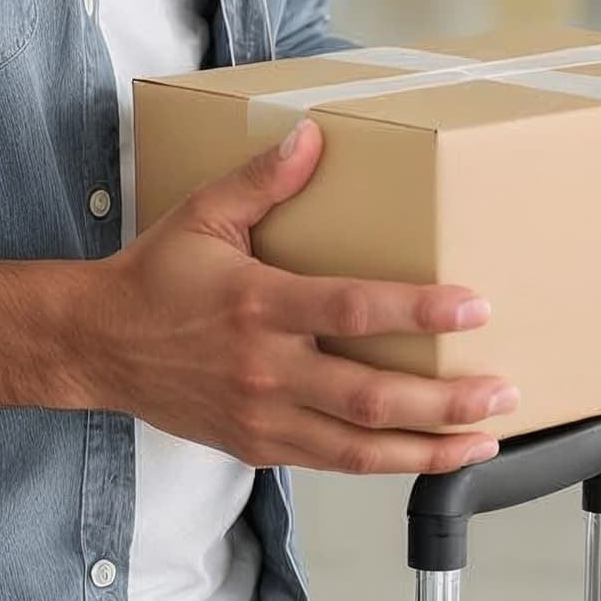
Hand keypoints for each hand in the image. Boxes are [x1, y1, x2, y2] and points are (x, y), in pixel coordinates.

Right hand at [90, 121, 515, 474]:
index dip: (417, 311)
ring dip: (429, 447)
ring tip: (483, 438)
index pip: (351, 310)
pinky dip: (383, 464)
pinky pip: (332, 464)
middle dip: (445, 399)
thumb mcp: (204, 213)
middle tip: (500, 391)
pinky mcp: (258, 447)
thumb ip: (263, 179)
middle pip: (370, 396)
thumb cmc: (155, 275)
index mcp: (258, 303)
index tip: (473, 306)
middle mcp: (266, 368)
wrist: (100, 343)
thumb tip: (310, 135)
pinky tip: (422, 455)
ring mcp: (263, 416)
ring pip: (360, 448)